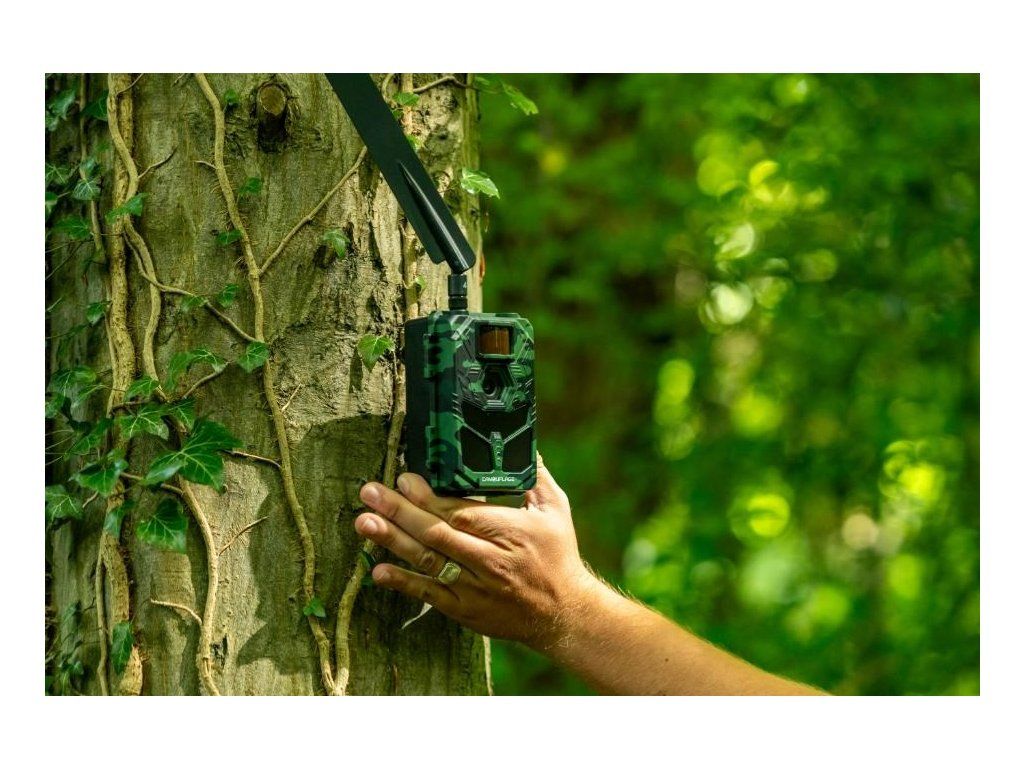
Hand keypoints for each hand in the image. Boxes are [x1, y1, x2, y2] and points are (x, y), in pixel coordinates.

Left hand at [354, 457, 598, 648]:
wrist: (563, 614)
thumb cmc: (557, 555)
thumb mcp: (555, 511)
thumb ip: (535, 477)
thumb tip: (523, 445)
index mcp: (511, 531)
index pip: (462, 512)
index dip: (429, 497)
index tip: (405, 478)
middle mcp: (491, 560)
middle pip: (437, 534)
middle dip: (400, 512)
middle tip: (370, 492)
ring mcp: (475, 587)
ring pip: (428, 562)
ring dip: (393, 542)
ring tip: (364, 523)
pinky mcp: (465, 609)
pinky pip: (429, 594)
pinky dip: (403, 583)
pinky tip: (378, 571)